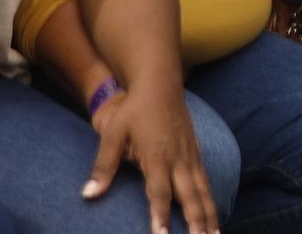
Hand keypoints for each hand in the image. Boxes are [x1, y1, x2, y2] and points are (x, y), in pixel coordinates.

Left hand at [86, 76, 218, 233]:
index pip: (159, 193)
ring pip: (203, 190)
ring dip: (209, 214)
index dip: (160, 216)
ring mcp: (190, 155)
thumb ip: (103, 167)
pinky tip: (213, 213)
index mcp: (156, 156)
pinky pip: (205, 180)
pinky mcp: (195, 151)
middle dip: (196, 222)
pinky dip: (210, 199)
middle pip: (189, 196)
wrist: (160, 82)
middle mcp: (178, 158)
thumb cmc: (133, 109)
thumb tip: (88, 195)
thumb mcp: (112, 134)